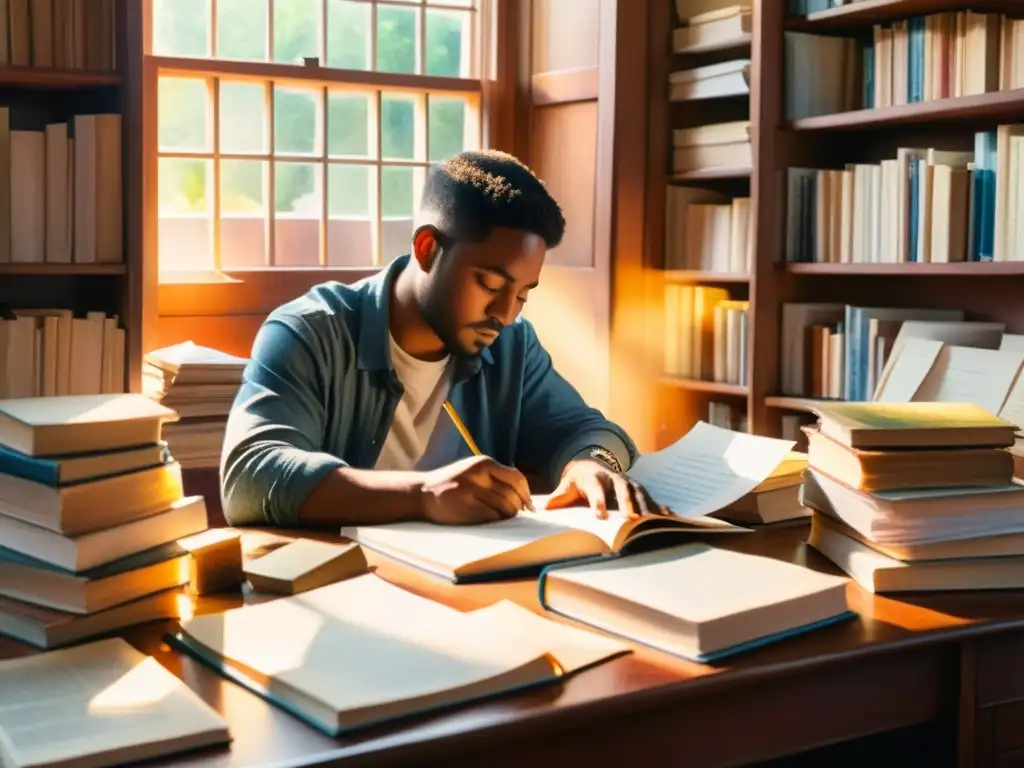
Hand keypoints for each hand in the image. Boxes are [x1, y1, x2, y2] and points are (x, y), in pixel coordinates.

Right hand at [419, 456, 533, 524]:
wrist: (423, 492)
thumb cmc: (453, 484)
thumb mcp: (474, 471)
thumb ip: (496, 476)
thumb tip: (524, 494)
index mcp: (484, 463)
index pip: (517, 478)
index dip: (526, 494)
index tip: (528, 505)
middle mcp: (479, 474)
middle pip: (513, 494)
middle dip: (519, 507)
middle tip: (517, 515)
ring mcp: (471, 489)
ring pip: (505, 507)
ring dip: (508, 516)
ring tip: (503, 518)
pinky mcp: (465, 505)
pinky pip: (492, 516)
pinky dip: (496, 520)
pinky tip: (491, 520)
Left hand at [545, 459, 662, 519]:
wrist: (591, 465)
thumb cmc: (578, 481)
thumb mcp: (566, 485)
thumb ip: (559, 497)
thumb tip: (545, 508)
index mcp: (594, 478)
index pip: (596, 490)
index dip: (597, 502)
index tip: (599, 515)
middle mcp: (614, 479)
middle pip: (622, 490)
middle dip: (627, 503)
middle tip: (631, 518)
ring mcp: (629, 483)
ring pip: (639, 493)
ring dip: (646, 507)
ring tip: (651, 522)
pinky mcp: (639, 490)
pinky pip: (651, 499)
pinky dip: (661, 508)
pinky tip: (670, 518)